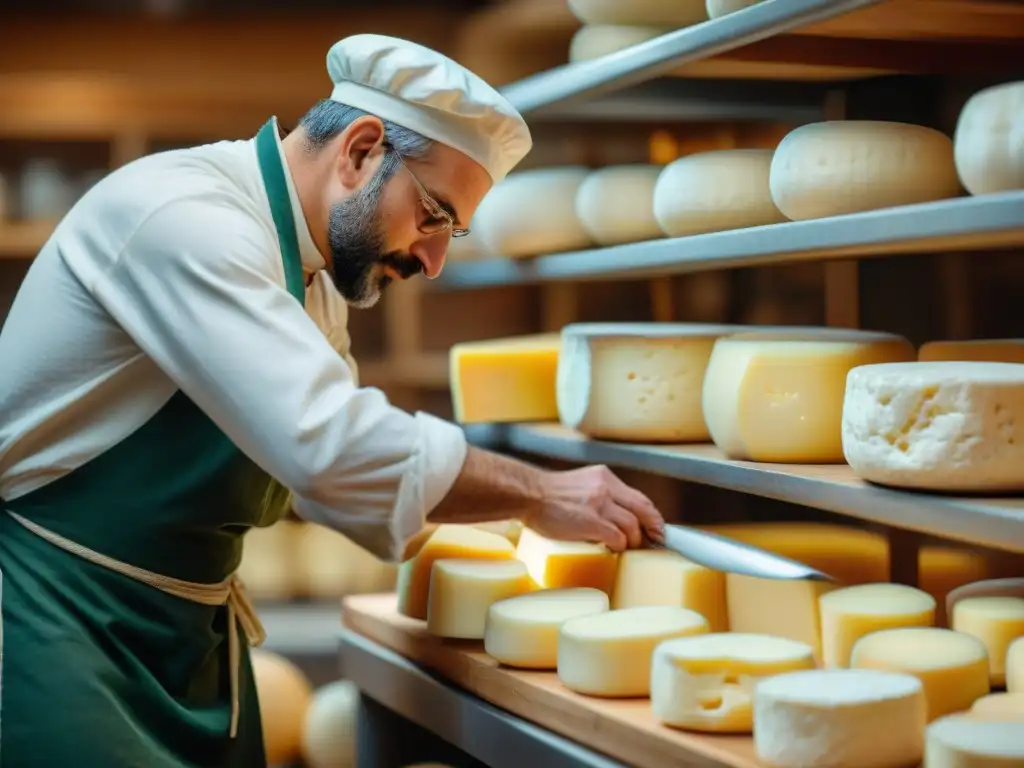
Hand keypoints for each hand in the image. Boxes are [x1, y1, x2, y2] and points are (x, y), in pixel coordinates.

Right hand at [526, 465, 664, 552]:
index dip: (652, 517)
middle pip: (643, 511)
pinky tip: (610, 549)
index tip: (657, 529)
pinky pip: (617, 538)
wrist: (528, 494)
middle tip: (652, 543)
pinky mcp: (591, 521)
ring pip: (632, 527)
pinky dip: (618, 546)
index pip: (639, 498)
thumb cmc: (548, 495)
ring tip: (624, 548)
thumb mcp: (580, 484)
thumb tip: (616, 517)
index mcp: (604, 477)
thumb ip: (599, 495)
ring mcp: (599, 504)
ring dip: (631, 542)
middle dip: (652, 530)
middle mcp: (606, 487)